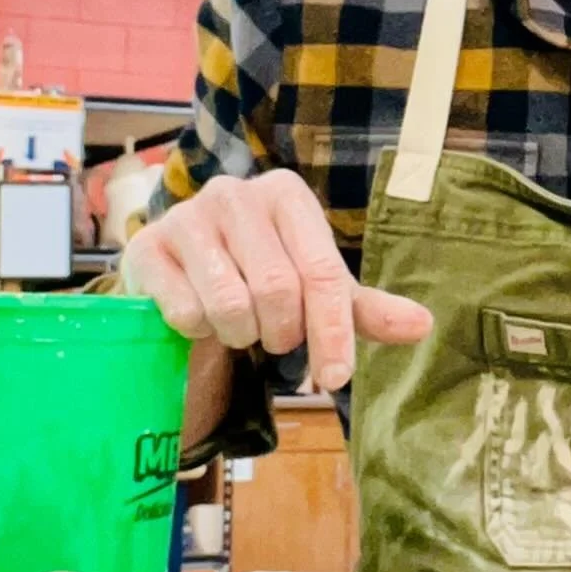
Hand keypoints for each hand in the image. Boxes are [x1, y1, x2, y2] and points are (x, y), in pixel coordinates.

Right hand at [122, 170, 431, 391]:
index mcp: (287, 195)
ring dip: (240, 335)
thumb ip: (364, 310)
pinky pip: (186, 313)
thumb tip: (423, 327)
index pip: (322, 273)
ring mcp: (187, 216)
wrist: (182, 269)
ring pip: (230, 306)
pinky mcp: (147, 247)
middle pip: (277, 292)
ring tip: (238, 324)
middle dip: (280, 333)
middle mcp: (235, 193)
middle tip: (273, 336)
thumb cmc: (259, 275)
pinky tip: (199, 316)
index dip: (332, 333)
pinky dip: (200, 332)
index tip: (335, 378)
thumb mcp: (315, 289)